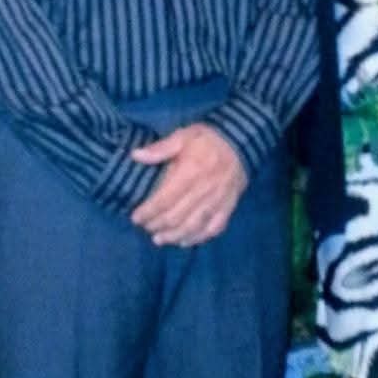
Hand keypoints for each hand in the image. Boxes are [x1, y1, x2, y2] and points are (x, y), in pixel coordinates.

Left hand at [129, 123, 247, 246]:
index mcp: (189, 173)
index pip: (164, 200)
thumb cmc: (208, 139)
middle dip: (157, 225)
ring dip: (174, 236)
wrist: (241, 141)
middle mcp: (203, 191)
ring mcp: (217, 201)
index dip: (148, 212)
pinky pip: (213, 228)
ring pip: (192, 226)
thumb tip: (135, 155)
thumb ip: (160, 148)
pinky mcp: (228, 207)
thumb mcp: (183, 136)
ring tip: (159, 239)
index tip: (135, 218)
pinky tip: (185, 241)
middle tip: (145, 227)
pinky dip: (198, 238)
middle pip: (176, 216)